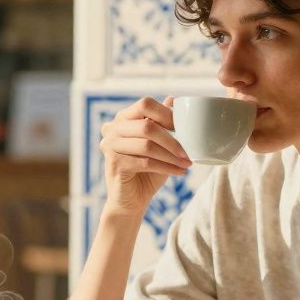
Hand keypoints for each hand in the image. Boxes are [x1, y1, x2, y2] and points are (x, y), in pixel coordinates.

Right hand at [99, 96, 191, 216]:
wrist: (131, 200)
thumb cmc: (147, 170)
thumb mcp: (158, 144)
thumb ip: (161, 123)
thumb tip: (173, 99)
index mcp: (122, 118)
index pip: (145, 104)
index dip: (167, 114)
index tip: (185, 127)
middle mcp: (112, 128)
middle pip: (147, 126)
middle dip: (172, 139)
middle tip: (189, 151)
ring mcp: (110, 145)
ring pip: (147, 145)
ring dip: (171, 156)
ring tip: (187, 163)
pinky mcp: (115, 164)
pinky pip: (146, 162)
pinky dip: (166, 167)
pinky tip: (179, 172)